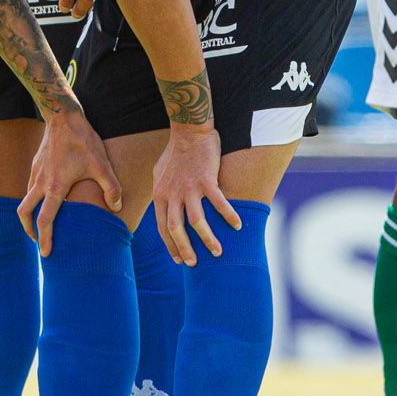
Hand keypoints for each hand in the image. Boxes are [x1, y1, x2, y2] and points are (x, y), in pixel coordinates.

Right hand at [18, 108, 121, 255]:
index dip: (45, 239)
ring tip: (42, 221)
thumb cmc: (83, 140)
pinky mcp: (36, 163)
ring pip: (25, 198)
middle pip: (24, 212)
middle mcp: (40, 182)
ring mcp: (36, 172)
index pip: (45, 220)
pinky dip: (34, 197)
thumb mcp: (102, 164)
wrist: (63, 115)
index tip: (46, 253)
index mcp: (55, 188)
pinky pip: (30, 186)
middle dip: (28, 230)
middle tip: (38, 240)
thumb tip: (116, 208)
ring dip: (31, 213)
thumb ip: (111, 188)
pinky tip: (48, 196)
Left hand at [150, 126, 231, 265]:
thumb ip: (162, 191)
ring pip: (196, 221)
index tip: (178, 259)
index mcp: (160, 194)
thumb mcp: (159, 173)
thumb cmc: (175, 151)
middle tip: (193, 264)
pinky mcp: (206, 180)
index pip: (163, 227)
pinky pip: (218, 203)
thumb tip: (162, 204)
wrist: (188, 130)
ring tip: (217, 252)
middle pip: (176, 230)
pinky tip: (237, 225)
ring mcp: (189, 188)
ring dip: (207, 240)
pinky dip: (228, 216)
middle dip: (184, 249)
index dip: (170, 245)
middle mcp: (172, 194)